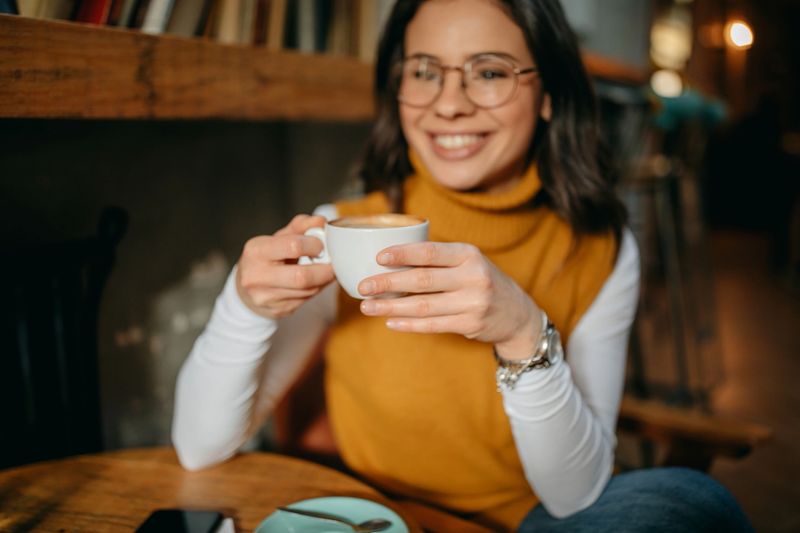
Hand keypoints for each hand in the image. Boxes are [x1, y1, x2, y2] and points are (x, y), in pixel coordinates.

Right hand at [236, 214, 334, 318]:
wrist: (245, 291)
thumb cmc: (265, 260)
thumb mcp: (276, 239)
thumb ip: (299, 228)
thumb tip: (320, 221)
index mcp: (256, 251)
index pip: (293, 246)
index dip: (314, 244)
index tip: (321, 244)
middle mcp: (257, 276)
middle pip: (302, 277)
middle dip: (324, 269)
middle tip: (332, 262)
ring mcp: (266, 297)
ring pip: (308, 291)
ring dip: (324, 279)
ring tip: (326, 269)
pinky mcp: (278, 310)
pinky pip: (307, 299)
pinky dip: (318, 289)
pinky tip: (317, 281)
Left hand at [357, 242, 543, 359]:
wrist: (517, 314)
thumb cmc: (481, 281)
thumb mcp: (469, 262)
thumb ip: (439, 260)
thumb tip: (390, 259)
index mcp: (469, 254)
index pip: (430, 252)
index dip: (402, 254)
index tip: (378, 257)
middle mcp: (473, 276)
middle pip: (422, 280)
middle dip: (388, 283)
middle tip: (363, 286)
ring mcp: (473, 302)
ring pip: (423, 306)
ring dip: (391, 307)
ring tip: (368, 307)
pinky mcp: (470, 324)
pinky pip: (432, 325)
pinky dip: (408, 324)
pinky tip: (390, 322)